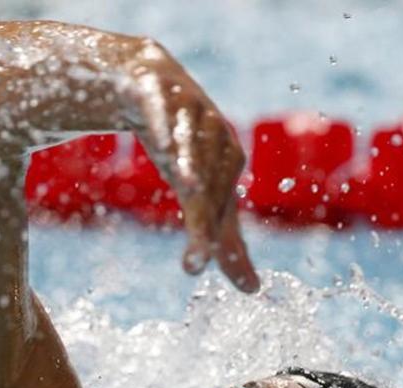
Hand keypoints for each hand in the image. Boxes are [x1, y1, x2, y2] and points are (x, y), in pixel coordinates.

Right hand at [125, 42, 259, 291]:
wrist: (149, 82)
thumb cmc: (181, 144)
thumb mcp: (199, 193)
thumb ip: (223, 241)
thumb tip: (252, 291)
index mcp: (228, 164)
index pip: (218, 213)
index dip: (208, 241)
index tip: (194, 270)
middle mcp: (214, 137)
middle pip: (207, 186)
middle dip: (201, 219)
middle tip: (196, 257)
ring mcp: (186, 112)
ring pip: (189, 143)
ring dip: (190, 163)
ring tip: (189, 188)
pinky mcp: (155, 92)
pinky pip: (158, 110)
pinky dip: (162, 124)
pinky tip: (163, 141)